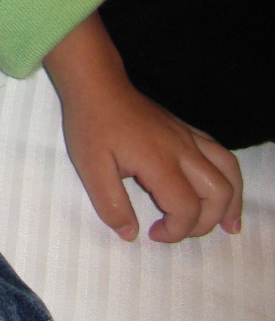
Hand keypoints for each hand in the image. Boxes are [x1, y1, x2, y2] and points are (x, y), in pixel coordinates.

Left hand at [43, 14, 242, 243]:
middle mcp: (183, 149)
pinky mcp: (188, 130)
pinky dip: (230, 178)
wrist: (97, 85)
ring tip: (227, 225)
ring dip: (231, 201)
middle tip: (181, 230)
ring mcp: (189, 136)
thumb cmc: (92, 125)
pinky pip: (222, 154)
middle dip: (206, 222)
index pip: (186, 208)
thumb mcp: (90, 168)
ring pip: (229, 171)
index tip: (153, 232)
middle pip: (218, 192)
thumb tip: (131, 234)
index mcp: (159, 162)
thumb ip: (111, 205)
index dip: (175, 231)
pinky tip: (224, 192)